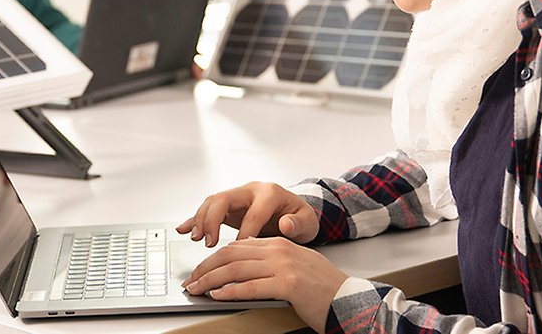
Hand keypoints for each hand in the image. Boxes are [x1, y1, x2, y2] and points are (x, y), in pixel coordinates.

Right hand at [175, 182, 318, 246]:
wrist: (293, 212)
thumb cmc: (299, 217)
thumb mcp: (307, 221)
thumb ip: (298, 223)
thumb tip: (286, 224)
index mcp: (269, 193)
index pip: (253, 212)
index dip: (246, 231)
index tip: (242, 248)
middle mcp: (249, 190)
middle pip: (223, 199)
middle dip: (213, 220)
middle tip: (209, 242)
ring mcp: (236, 196)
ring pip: (212, 202)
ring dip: (201, 220)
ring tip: (196, 239)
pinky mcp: (228, 206)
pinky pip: (207, 210)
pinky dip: (194, 219)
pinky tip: (183, 229)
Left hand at [182, 237, 347, 332]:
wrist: (349, 299)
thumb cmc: (321, 288)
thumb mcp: (293, 265)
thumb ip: (269, 262)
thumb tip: (240, 267)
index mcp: (279, 242)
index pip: (237, 247)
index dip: (214, 258)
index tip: (200, 270)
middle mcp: (279, 249)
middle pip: (231, 255)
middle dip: (206, 268)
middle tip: (192, 281)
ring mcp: (283, 265)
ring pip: (236, 270)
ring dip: (211, 280)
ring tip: (197, 289)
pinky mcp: (288, 284)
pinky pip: (250, 286)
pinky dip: (230, 291)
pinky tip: (217, 295)